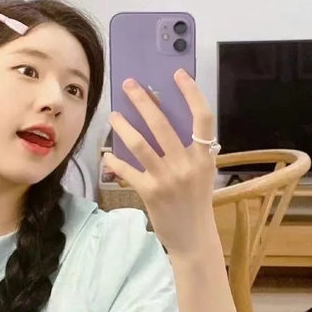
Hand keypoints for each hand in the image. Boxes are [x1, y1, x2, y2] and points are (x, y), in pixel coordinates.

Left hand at [104, 69, 216, 254]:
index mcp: (204, 156)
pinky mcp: (150, 192)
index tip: (177, 74)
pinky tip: (106, 155)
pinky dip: (114, 162)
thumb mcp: (201, 173)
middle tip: (129, 85)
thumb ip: (188, 150)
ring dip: (123, 127)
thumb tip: (162, 122)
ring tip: (112, 115)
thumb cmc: (196, 202)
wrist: (193, 237)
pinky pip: (127, 171)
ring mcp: (167, 179)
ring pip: (140, 144)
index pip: (202, 117)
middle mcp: (187, 164)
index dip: (191, 93)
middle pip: (162, 124)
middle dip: (144, 101)